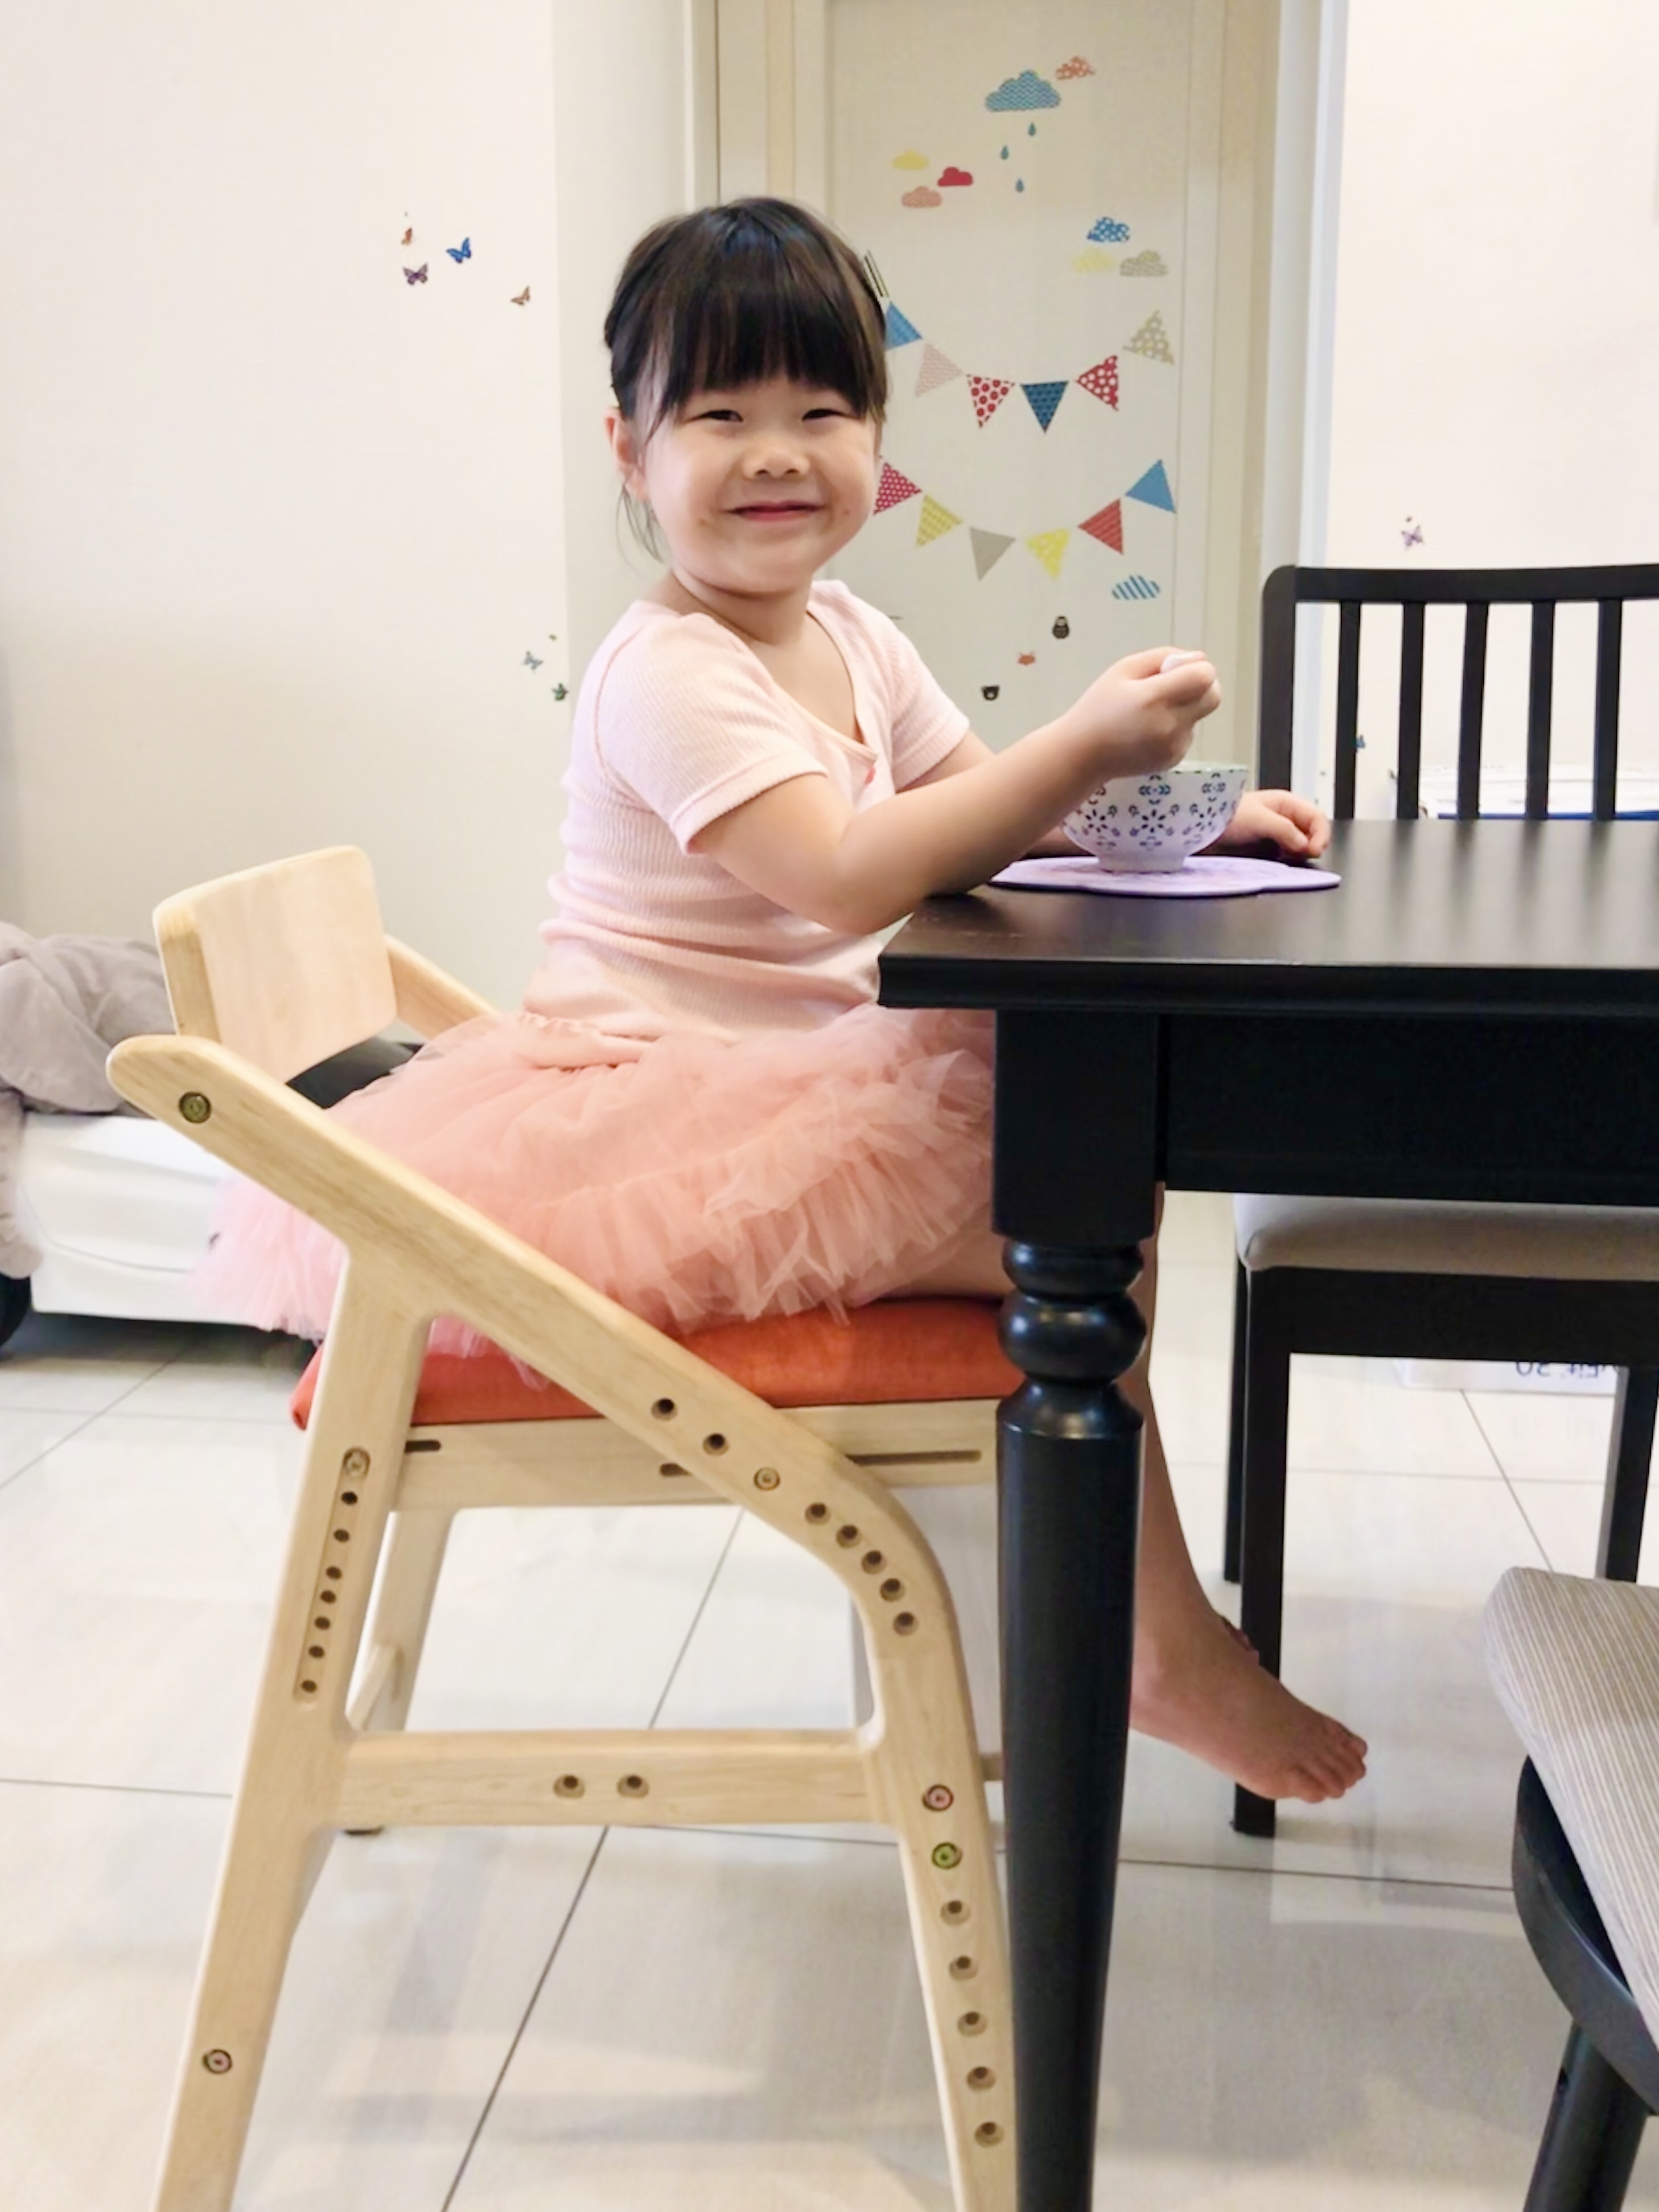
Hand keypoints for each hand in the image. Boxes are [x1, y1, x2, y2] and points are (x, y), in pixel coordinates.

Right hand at [1061, 646, 1222, 778]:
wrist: (1082, 754)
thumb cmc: (1099, 707)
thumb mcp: (1123, 669)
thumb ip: (1162, 657)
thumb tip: (1199, 659)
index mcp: (1153, 698)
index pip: (1204, 676)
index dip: (1195, 667)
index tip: (1175, 670)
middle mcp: (1168, 725)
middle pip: (1213, 697)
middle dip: (1202, 685)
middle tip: (1176, 685)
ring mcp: (1173, 746)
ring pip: (1200, 715)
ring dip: (1186, 707)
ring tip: (1151, 712)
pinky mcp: (1174, 758)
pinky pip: (1189, 733)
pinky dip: (1177, 726)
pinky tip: (1149, 729)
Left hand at [1205, 787, 1330, 858]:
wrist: (1199, 825)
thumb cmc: (1226, 814)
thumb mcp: (1259, 819)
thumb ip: (1285, 830)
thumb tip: (1304, 845)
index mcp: (1286, 804)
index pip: (1317, 818)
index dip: (1320, 834)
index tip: (1314, 851)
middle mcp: (1283, 818)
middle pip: (1311, 833)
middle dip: (1312, 845)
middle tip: (1302, 856)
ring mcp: (1275, 833)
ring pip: (1299, 846)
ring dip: (1299, 854)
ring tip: (1290, 858)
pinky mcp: (1265, 847)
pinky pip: (1285, 854)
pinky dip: (1288, 860)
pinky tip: (1281, 862)